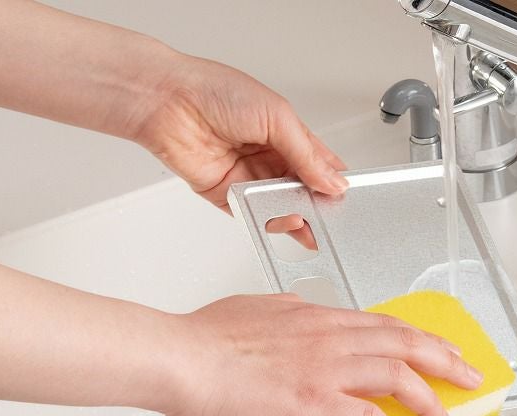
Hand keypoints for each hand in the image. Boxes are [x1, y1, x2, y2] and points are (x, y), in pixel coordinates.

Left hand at [135, 54, 346, 244]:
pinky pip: (254, 216)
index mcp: (285, 132)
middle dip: (318, 203)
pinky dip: (270, 221)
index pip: (320, 162)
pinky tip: (283, 219)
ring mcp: (248, 177)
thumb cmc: (215, 91)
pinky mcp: (228, 196)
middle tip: (332, 216)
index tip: (349, 196)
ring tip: (309, 220)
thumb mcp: (276, 116)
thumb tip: (333, 180)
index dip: (335, 179)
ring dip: (297, 215)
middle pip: (302, 189)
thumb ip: (307, 154)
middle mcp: (268, 156)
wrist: (167, 103)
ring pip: (281, 206)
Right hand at [163, 294, 483, 415]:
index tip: (442, 350)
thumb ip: (290, 314)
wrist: (182, 357)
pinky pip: (366, 415)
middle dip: (446, 361)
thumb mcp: (260, 309)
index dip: (421, 338)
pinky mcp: (311, 400)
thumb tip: (304, 316)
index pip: (385, 324)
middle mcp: (329, 336)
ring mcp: (323, 367)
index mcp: (318, 317)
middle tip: (469, 377)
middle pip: (405, 343)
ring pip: (397, 375)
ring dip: (428, 399)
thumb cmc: (209, 337)